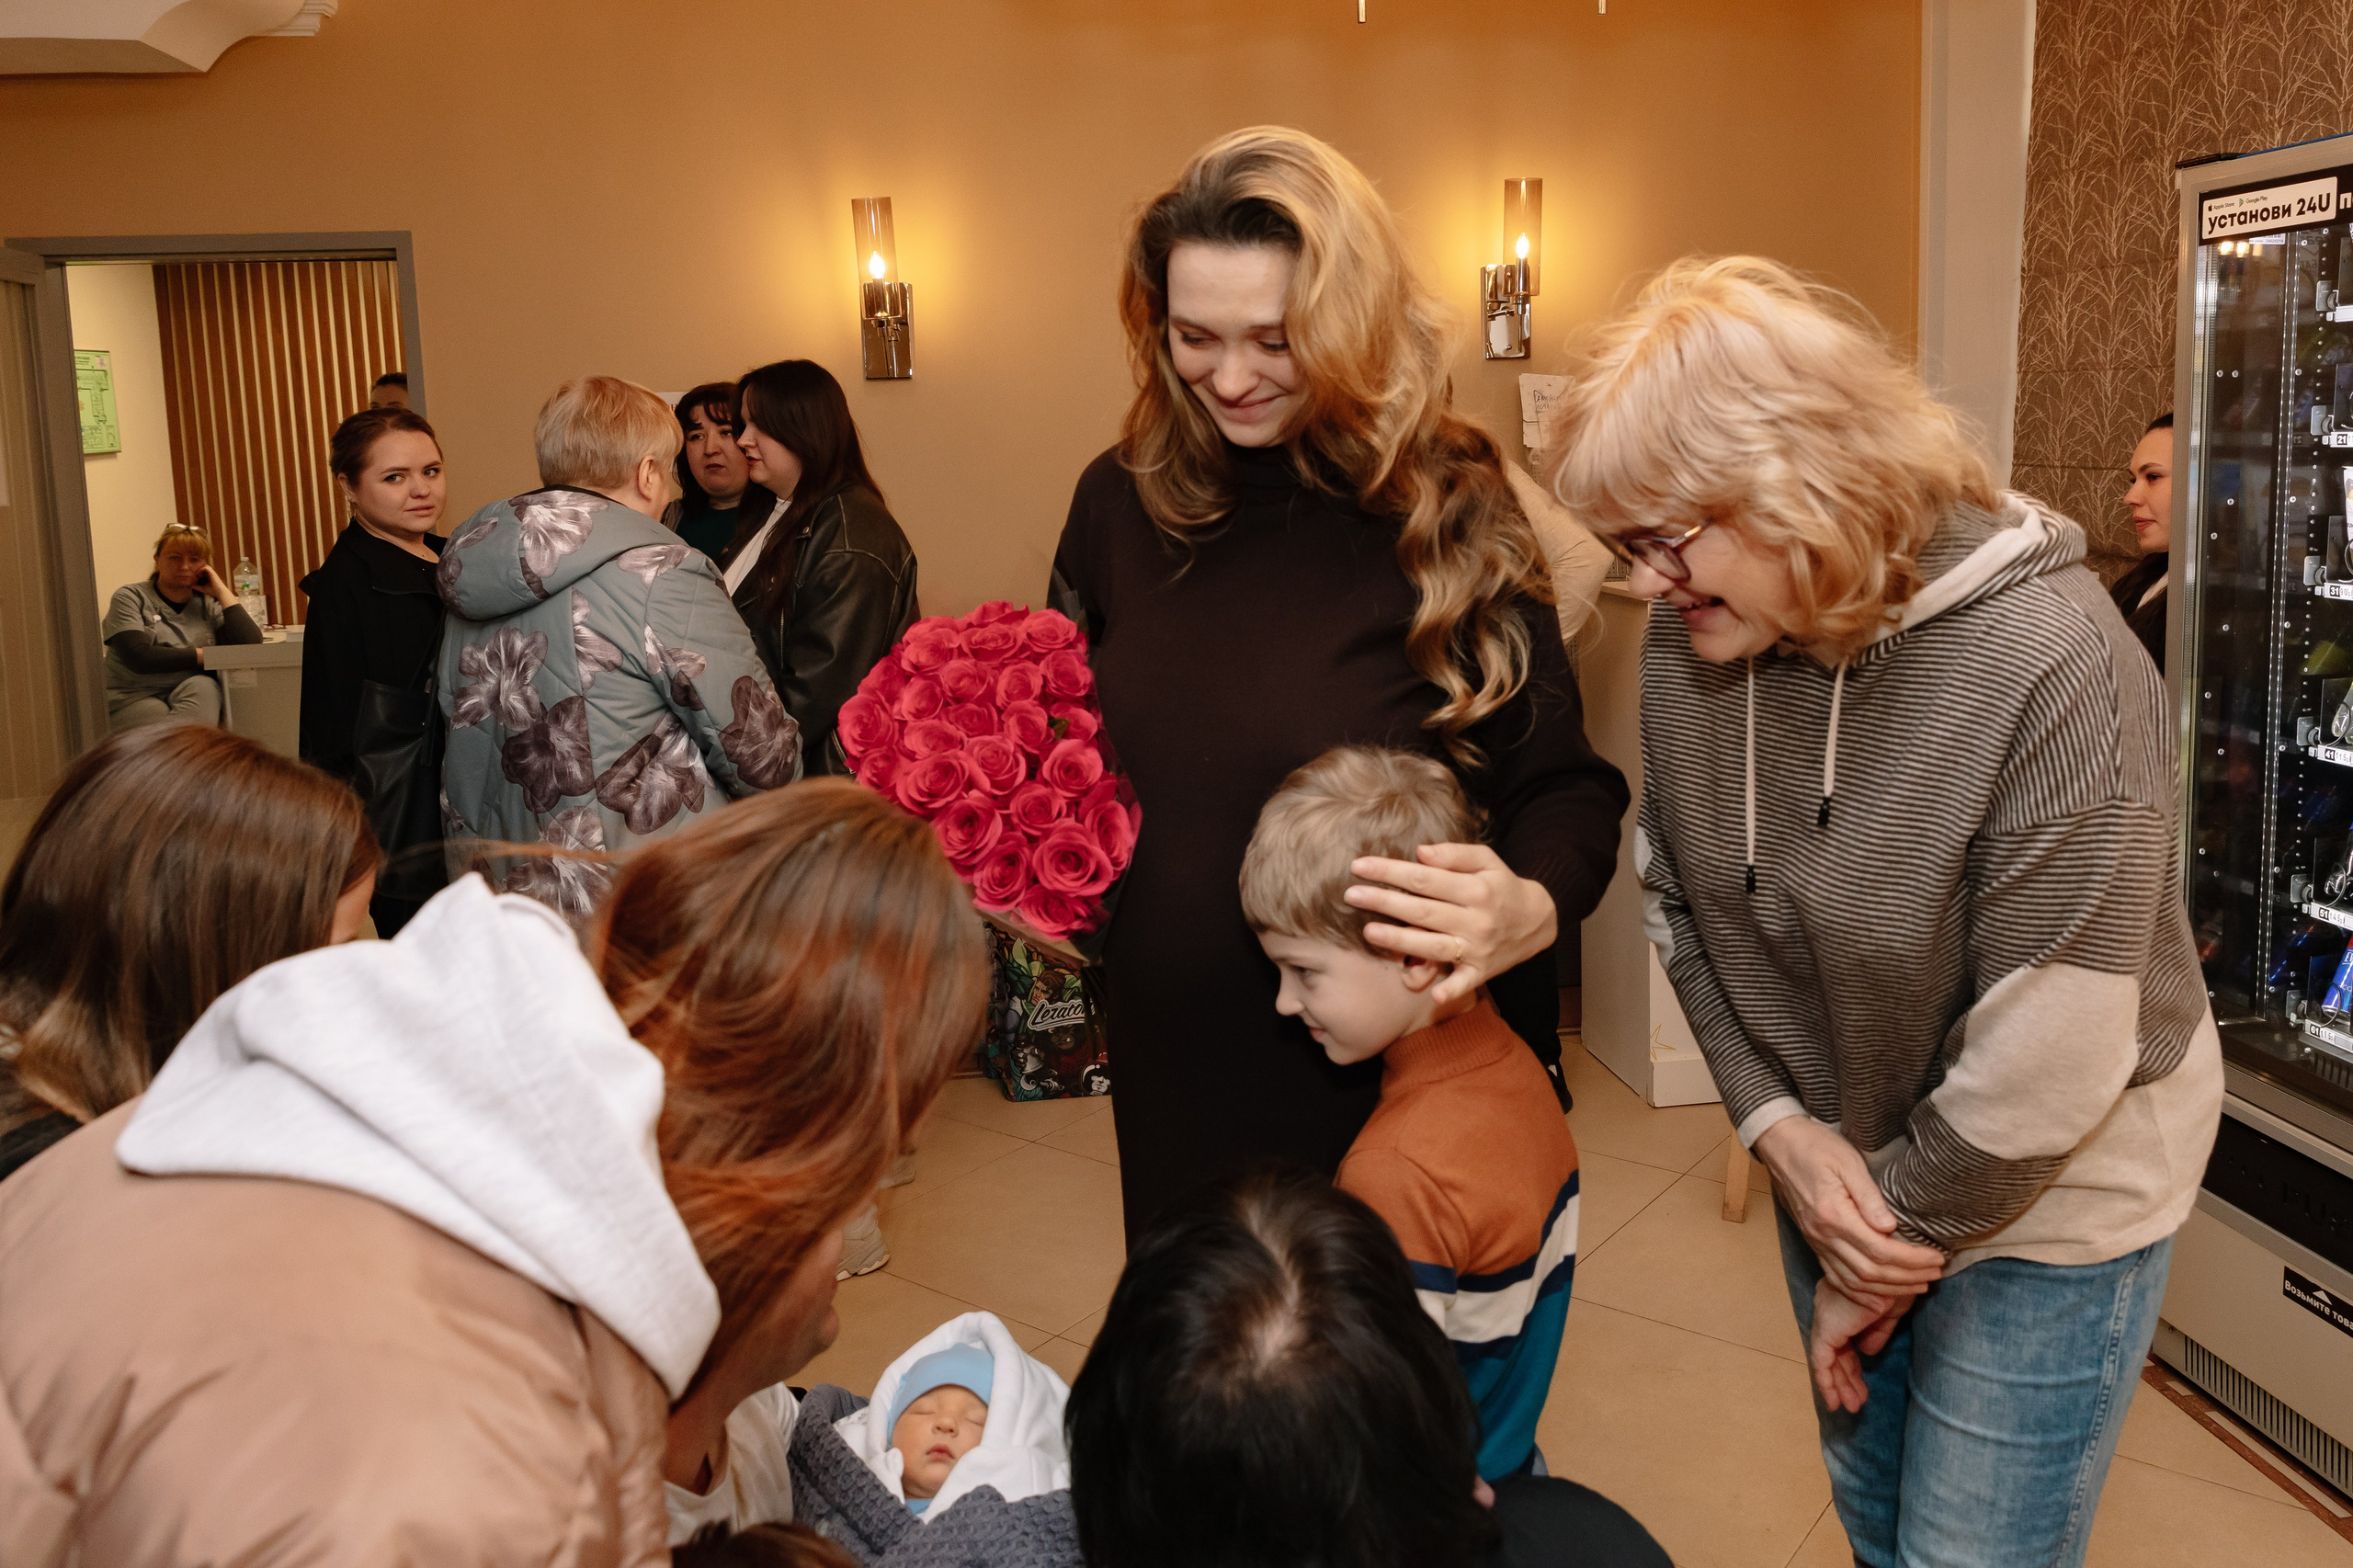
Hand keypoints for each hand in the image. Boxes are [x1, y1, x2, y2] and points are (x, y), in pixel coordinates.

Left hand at [194, 564, 235, 605]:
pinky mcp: (212, 572)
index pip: (200, 571)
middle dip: (195, 570)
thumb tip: (189, 586)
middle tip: (191, 574)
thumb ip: (196, 586)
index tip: (191, 577)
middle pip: (201, 567)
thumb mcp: (202, 588)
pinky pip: (205, 567)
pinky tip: (198, 575)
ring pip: (203, 566)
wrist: (220, 593)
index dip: (195, 572)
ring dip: (198, 569)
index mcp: (208, 576)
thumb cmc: (212, 591)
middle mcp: (210, 573)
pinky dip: (200, 570)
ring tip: (194, 574)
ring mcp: (211, 572)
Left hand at [1345, 843, 1556, 1008]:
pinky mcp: (1481, 971)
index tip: (1359, 866)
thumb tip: (1420, 852)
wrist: (1537, 920)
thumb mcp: (1486, 861)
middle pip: (1423, 911)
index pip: (1424, 879)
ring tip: (1369, 931)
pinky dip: (1451, 990)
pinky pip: (1465, 983)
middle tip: (1351, 895)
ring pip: (1435, 946)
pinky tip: (1433, 996)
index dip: (1390, 871)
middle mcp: (1476, 920)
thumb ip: (1454, 854)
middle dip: (1385, 902)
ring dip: (1402, 941)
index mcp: (1475, 889)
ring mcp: (1478, 948)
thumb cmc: (1501, 886)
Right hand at [1752, 1117, 1944, 1296]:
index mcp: (1833, 1215)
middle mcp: (1823, 1235)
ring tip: (1917, 1286)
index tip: (1937, 1257)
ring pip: (1854, 1281)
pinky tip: (1880, 1294)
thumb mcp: (1847, 1162)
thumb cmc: (1816, 1147)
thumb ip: (1869, 1196)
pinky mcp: (1814, 1243)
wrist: (1780, 1144)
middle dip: (1907, 1278)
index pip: (1880, 1249)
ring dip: (1888, 1289)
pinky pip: (1837, 1278)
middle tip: (1935, 1274)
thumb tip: (1890, 1227)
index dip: (1912, 1259)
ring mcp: (1816, 1242)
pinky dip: (1861, 1293)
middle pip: (1870, 1272)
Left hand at [1808, 1280, 1907, 1412]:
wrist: (1893, 1273)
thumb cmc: (1896, 1284)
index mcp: (1844, 1301)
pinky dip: (1825, 1381)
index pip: (1844, 1338)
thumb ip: (1878, 1332)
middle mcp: (1830, 1309)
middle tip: (1857, 1400)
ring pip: (1827, 1359)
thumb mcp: (1889, 1311)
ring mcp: (1827, 1318)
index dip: (1852, 1362)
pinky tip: (1834, 1400)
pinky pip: (1820, 1360)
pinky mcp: (1827, 1329)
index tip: (1861, 1383)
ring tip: (1852, 1406)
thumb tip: (1867, 1353)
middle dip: (1847, 1378)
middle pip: (1836, 1351)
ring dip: (1839, 1384)